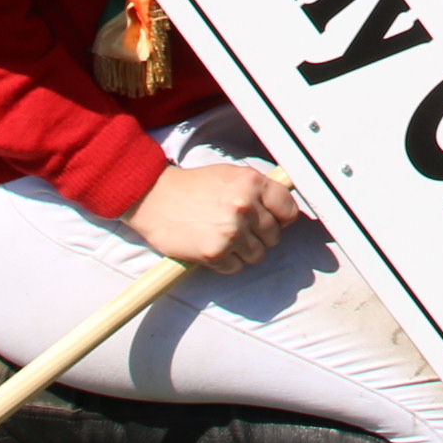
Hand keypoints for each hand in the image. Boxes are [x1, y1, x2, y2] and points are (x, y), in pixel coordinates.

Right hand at [127, 161, 301, 274]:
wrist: (154, 197)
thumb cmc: (193, 186)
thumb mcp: (230, 175)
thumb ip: (258, 190)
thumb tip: (282, 209)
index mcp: (251, 183)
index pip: (288, 209)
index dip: (282, 218)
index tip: (273, 220)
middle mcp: (245, 206)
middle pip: (274, 236)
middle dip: (259, 236)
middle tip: (238, 228)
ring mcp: (231, 231)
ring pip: (258, 255)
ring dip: (243, 251)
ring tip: (224, 237)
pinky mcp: (215, 253)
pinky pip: (236, 267)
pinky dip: (226, 262)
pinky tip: (212, 246)